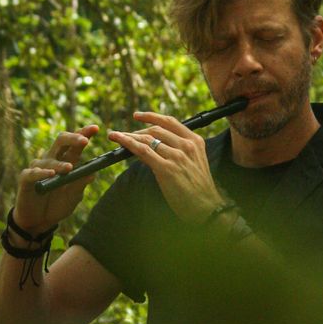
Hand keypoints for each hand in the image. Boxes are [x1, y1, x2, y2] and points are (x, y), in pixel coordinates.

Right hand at [13, 123, 100, 234]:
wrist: (38, 222)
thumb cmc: (57, 206)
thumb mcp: (73, 197)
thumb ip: (80, 185)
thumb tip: (93, 174)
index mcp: (66, 160)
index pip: (75, 143)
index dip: (84, 133)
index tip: (96, 128)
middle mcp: (51, 159)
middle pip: (61, 141)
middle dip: (73, 138)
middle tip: (84, 141)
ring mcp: (38, 168)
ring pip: (49, 159)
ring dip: (60, 164)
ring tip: (69, 168)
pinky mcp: (26, 179)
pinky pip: (33, 173)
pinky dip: (42, 173)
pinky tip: (50, 174)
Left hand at [107, 111, 222, 223]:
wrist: (207, 208)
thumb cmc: (199, 188)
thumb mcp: (193, 162)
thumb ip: (178, 150)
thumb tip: (153, 145)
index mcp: (195, 141)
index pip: (170, 122)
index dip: (151, 116)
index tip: (137, 116)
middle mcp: (186, 146)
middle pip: (156, 130)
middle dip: (137, 130)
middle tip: (124, 135)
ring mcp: (177, 156)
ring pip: (147, 139)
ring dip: (128, 136)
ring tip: (115, 136)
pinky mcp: (167, 169)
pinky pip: (143, 151)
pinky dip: (128, 143)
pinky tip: (119, 141)